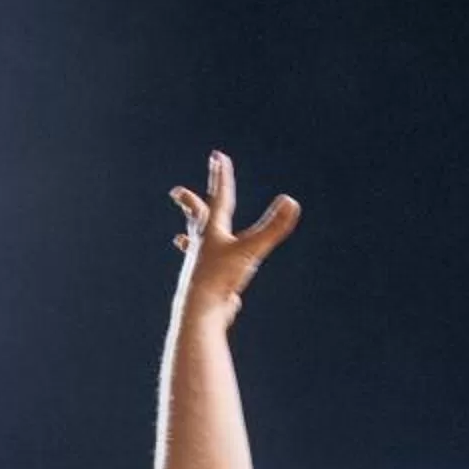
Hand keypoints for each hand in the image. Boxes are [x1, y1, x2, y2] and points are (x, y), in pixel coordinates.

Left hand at [170, 150, 299, 316]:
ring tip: (180, 239)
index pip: (219, 198)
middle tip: (176, 193)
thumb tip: (292, 202)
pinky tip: (204, 278)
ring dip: (188, 238)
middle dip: (189, 203)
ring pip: (192, 248)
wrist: (201, 311)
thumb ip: (273, 227)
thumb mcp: (251, 250)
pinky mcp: (203, 287)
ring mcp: (199, 267)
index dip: (221, 177)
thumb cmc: (221, 278)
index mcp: (212, 232)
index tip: (218, 157)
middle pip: (195, 220)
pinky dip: (202, 271)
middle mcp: (201, 247)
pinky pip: (202, 275)